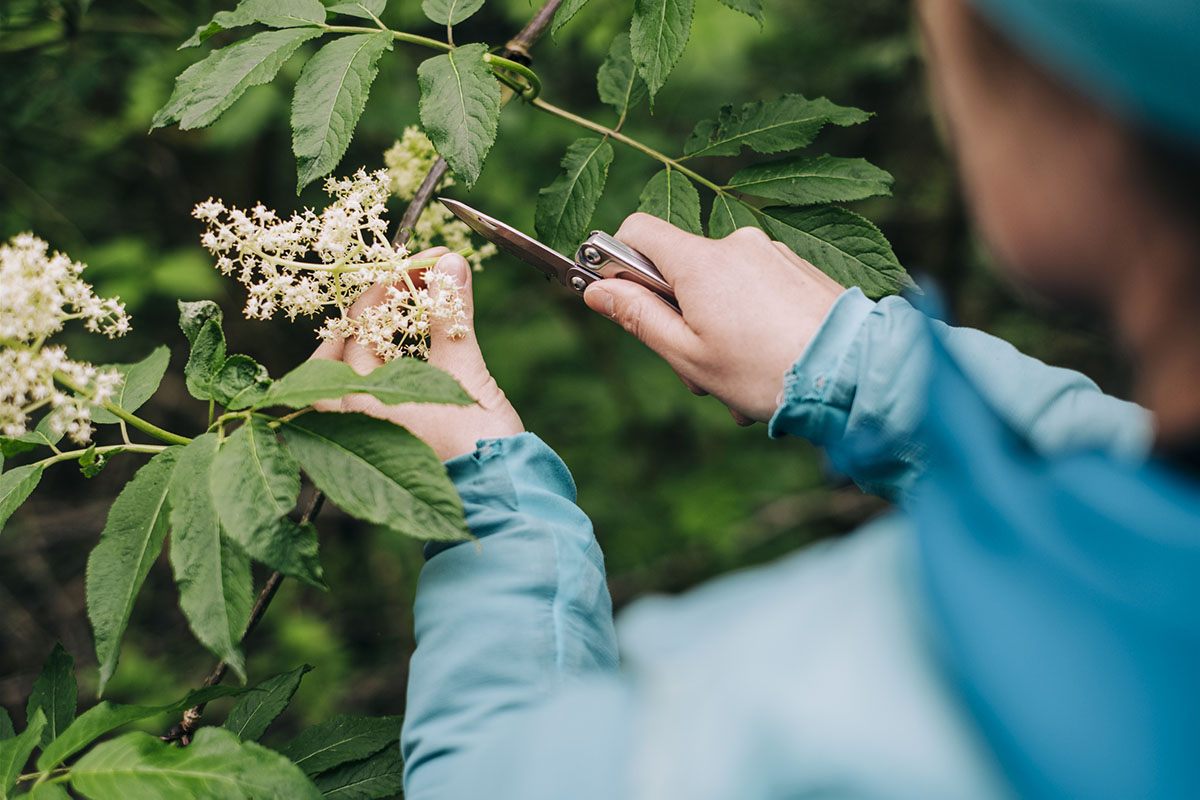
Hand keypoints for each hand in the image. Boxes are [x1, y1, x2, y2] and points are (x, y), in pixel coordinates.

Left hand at [310, 249, 523, 460]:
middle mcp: (355, 418)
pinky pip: (377, 392)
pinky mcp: (396, 439)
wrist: (502, 500)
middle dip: (377, 310)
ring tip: (412, 308)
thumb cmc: (478, 446)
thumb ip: (450, 315)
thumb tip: (448, 266)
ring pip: (356, 373)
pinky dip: (392, 363)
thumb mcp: (464, 373)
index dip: (389, 286)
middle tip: (411, 283)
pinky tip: (416, 346)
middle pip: (345, 349)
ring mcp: (372, 432)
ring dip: (381, 336)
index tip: (423, 265)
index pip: (358, 325)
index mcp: (360, 401)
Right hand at [581, 213, 845, 424]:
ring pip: (722, 286)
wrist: (855, 375)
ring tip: (741, 376)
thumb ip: (636, 316)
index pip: (637, 231)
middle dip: (679, 315)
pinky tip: (769, 363)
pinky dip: (754, 323)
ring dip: (719, 328)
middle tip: (697, 367)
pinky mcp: (804, 268)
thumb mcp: (687, 354)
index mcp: (700, 260)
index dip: (618, 261)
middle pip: (681, 268)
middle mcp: (737, 243)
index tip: (621, 297)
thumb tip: (595, 289)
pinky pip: (759, 290)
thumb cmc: (765, 372)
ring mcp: (775, 253)